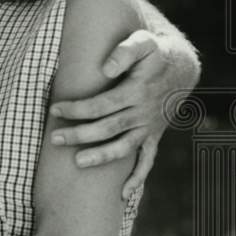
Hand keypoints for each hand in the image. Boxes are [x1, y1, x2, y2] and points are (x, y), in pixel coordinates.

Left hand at [49, 29, 191, 198]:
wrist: (181, 67)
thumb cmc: (154, 52)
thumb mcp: (143, 41)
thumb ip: (125, 51)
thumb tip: (106, 70)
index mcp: (137, 91)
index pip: (102, 105)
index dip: (78, 109)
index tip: (55, 109)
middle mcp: (143, 113)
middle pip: (108, 129)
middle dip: (80, 135)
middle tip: (54, 139)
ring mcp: (149, 128)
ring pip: (124, 148)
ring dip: (101, 157)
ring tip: (77, 162)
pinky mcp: (153, 136)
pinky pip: (147, 161)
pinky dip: (137, 179)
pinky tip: (122, 194)